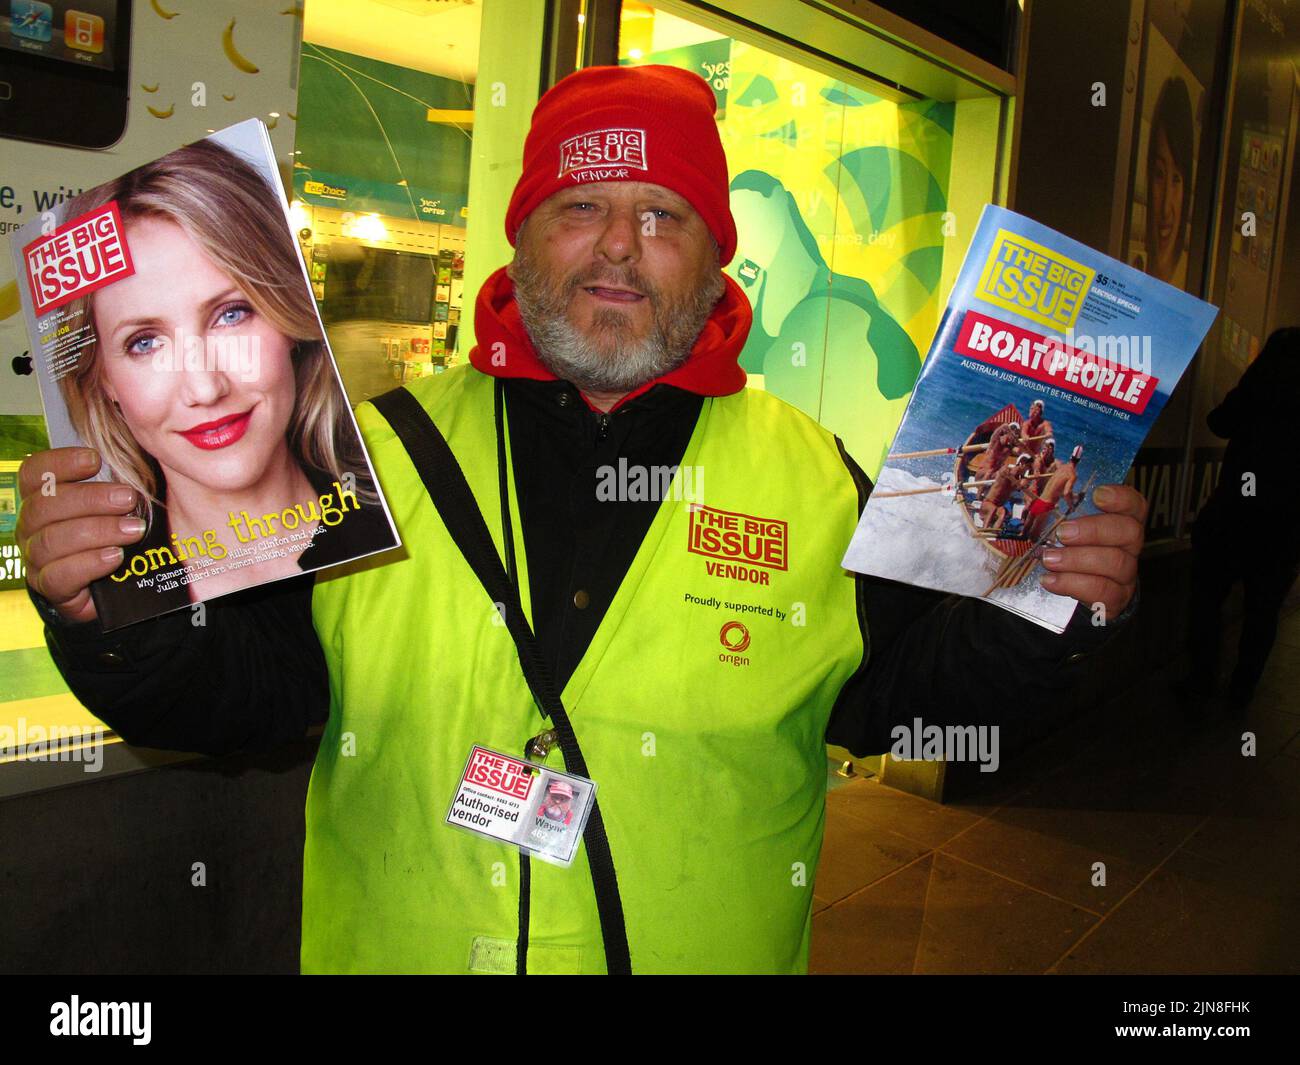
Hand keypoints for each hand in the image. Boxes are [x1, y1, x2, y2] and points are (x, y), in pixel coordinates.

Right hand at [16, 447, 145, 623]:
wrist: (110, 587)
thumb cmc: (114, 533)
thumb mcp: (117, 502)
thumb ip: (121, 475)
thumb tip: (139, 442)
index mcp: (41, 498)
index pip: (34, 473)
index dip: (60, 463)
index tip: (95, 460)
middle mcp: (31, 526)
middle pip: (45, 505)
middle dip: (90, 499)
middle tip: (128, 498)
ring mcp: (37, 558)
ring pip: (53, 540)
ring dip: (98, 531)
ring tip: (134, 530)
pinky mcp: (51, 588)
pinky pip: (60, 574)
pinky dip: (90, 563)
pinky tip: (116, 556)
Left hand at [1038, 484, 1145, 617]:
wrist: (1084, 593)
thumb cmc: (1074, 550)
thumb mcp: (1072, 529)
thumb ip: (1064, 514)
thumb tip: (1036, 501)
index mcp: (1123, 522)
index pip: (1135, 505)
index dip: (1121, 498)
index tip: (1097, 495)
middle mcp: (1129, 547)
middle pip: (1129, 532)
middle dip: (1093, 530)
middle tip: (1063, 533)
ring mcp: (1126, 573)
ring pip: (1116, 563)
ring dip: (1077, 559)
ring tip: (1049, 559)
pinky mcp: (1116, 598)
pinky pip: (1102, 591)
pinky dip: (1072, 584)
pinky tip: (1049, 580)